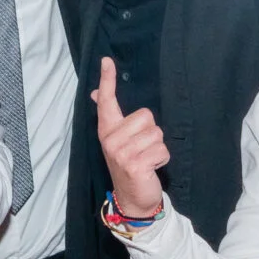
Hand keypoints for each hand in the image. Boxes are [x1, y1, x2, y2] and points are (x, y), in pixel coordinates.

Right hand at [93, 57, 167, 219]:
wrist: (133, 198)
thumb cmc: (130, 164)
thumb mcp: (118, 140)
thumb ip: (111, 117)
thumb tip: (97, 93)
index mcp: (107, 130)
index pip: (107, 102)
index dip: (107, 80)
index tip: (107, 60)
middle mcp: (111, 140)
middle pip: (147, 116)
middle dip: (152, 133)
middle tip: (142, 149)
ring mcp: (121, 153)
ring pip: (157, 134)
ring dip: (158, 148)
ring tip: (147, 159)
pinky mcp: (135, 165)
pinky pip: (161, 150)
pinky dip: (162, 159)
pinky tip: (151, 168)